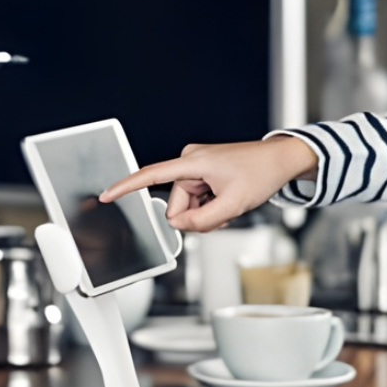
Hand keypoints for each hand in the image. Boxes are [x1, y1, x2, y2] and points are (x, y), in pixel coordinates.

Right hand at [98, 136, 316, 231]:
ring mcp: (195, 167)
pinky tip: (226, 198)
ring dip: (206, 211)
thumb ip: (202, 222)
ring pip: (187, 206)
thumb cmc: (260, 174)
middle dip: (196, 215)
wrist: (280, 160)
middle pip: (176, 205)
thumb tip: (180, 226)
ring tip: (228, 201)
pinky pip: (196, 200)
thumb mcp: (233, 205)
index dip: (126, 187)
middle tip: (223, 209)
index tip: (107, 195)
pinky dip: (210, 206)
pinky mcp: (202, 173)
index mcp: (192, 162)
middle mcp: (189, 161)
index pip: (150, 176)